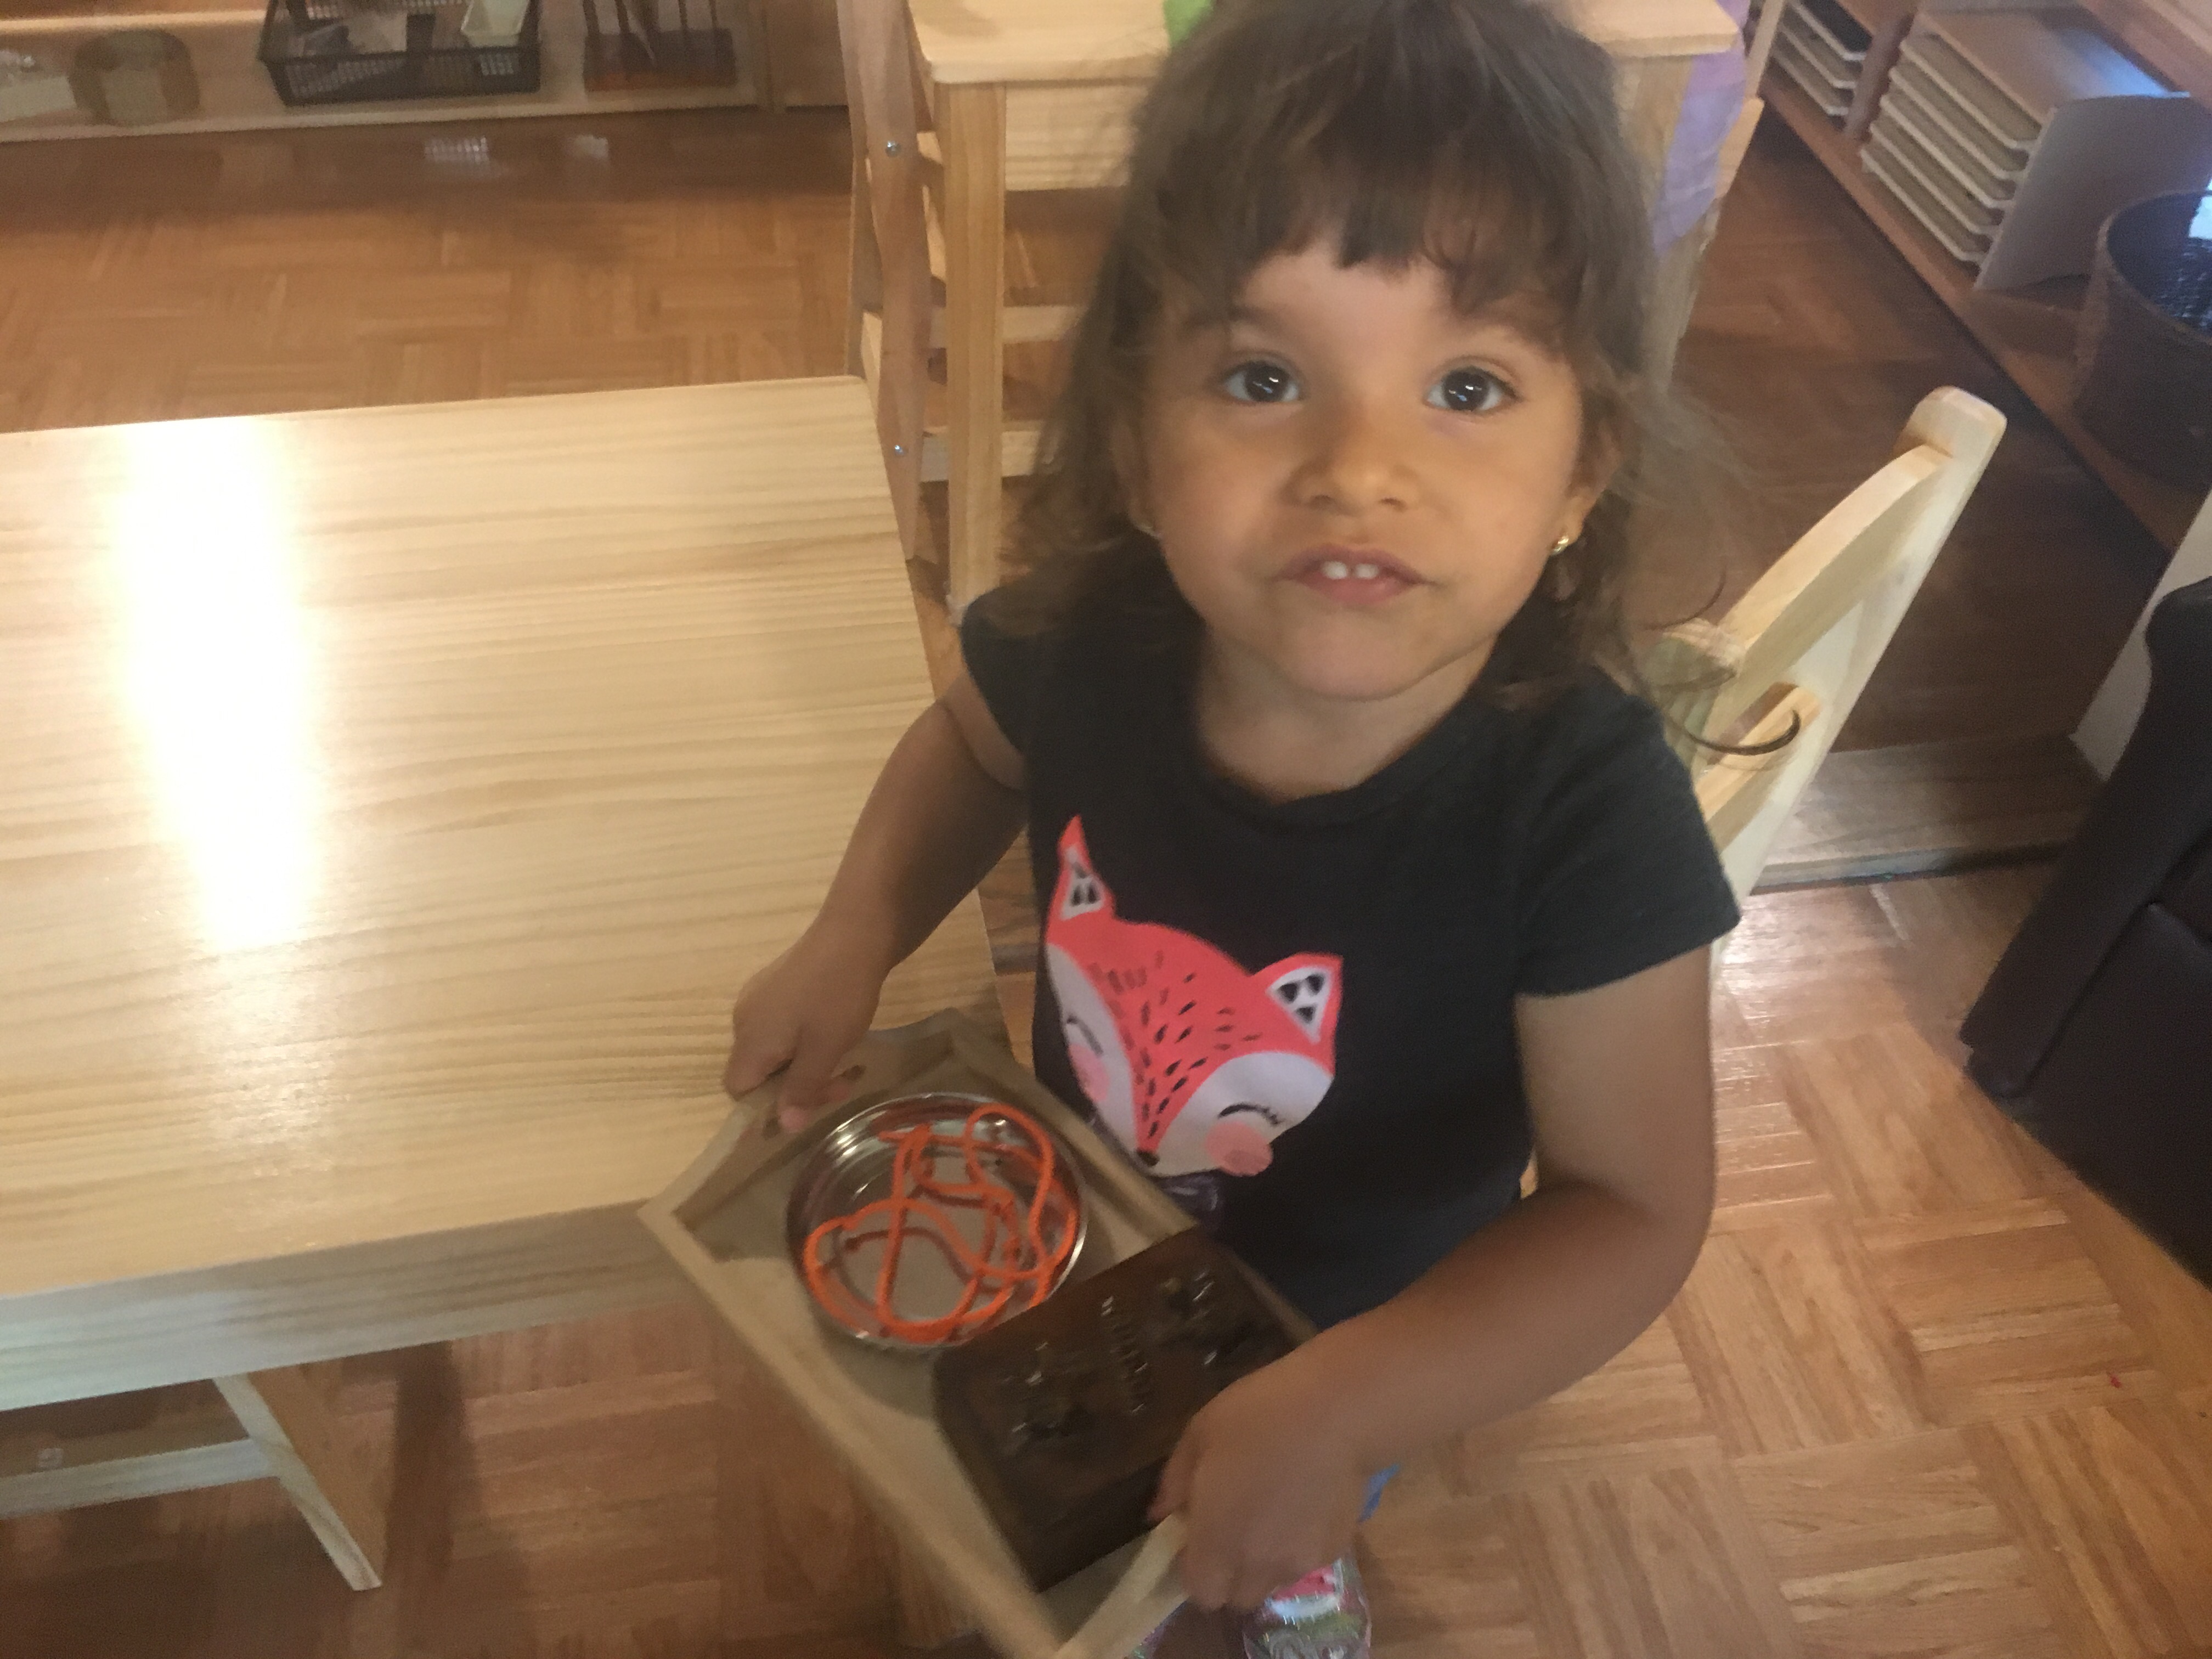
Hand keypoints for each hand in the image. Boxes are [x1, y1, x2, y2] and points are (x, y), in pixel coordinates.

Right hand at [723, 919, 893, 1128]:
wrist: (855, 932)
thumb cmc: (838, 996)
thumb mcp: (824, 1050)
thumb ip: (801, 1089)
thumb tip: (784, 1127)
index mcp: (749, 1039)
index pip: (738, 1089)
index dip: (769, 1105)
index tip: (811, 1098)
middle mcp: (744, 1019)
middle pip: (758, 1071)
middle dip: (798, 1084)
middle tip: (843, 1079)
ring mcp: (759, 997)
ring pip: (774, 1049)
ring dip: (806, 1062)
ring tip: (844, 1055)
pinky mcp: (778, 983)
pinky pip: (782, 1025)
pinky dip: (805, 1038)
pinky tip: (834, 1030)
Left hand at [1148, 1352, 1371, 1610]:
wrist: (1338, 1412)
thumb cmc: (1258, 1416)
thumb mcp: (1200, 1434)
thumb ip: (1174, 1482)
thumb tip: (1160, 1514)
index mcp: (1217, 1539)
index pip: (1201, 1593)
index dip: (1195, 1572)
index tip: (1197, 1540)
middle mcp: (1257, 1564)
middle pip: (1238, 1598)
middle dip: (1230, 1575)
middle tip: (1233, 1529)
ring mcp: (1299, 1562)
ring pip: (1273, 1582)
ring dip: (1265, 1563)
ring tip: (1271, 1515)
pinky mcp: (1335, 1550)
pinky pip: (1305, 1563)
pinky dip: (1299, 1546)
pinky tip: (1304, 1505)